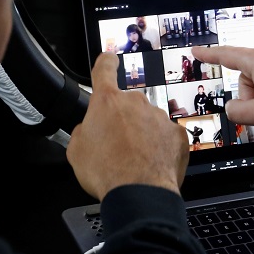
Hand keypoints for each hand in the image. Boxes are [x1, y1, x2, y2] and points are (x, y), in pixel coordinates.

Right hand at [66, 52, 187, 199]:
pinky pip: (165, 136)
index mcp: (107, 102)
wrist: (139, 193)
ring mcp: (159, 117)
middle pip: (127, 105)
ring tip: (133, 161)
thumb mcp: (76, 151)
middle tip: (115, 145)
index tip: (109, 60)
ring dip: (141, 135)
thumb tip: (87, 131)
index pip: (105, 69)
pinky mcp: (177, 134)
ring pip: (148, 121)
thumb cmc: (108, 172)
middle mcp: (136, 103)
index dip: (106, 63)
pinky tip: (150, 164)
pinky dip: (159, 147)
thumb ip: (82, 132)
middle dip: (122, 121)